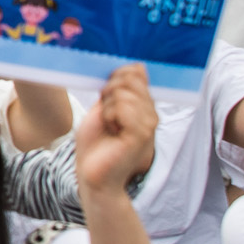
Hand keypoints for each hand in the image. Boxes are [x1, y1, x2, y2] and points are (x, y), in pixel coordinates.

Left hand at [74, 63, 157, 195]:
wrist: (93, 176)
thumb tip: (134, 67)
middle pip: (130, 79)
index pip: (137, 74)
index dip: (116, 77)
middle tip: (105, 115)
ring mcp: (148, 124)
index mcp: (142, 107)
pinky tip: (111, 129)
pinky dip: (110, 115)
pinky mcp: (140, 134)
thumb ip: (115, 91)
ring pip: (124, 92)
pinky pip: (124, 108)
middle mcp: (150, 114)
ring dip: (107, 106)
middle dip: (109, 91)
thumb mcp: (102, 111)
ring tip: (109, 125)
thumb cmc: (96, 147)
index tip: (105, 95)